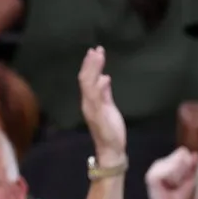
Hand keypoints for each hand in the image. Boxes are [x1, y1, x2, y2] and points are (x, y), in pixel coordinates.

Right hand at [78, 46, 125, 160]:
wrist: (111, 149)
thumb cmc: (111, 130)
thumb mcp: (109, 108)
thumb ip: (105, 93)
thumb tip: (105, 77)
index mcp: (90, 101)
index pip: (87, 79)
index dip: (90, 65)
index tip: (95, 51)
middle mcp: (87, 103)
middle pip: (85, 79)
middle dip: (90, 64)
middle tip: (95, 49)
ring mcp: (92, 109)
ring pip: (88, 85)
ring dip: (93, 70)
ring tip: (98, 56)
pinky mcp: (99, 116)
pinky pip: (96, 99)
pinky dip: (99, 87)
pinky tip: (105, 78)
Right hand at [145, 148, 197, 198]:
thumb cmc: (177, 197)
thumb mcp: (189, 179)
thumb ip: (192, 166)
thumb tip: (196, 153)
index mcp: (167, 162)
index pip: (183, 152)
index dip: (188, 164)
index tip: (185, 177)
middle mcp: (158, 162)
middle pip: (180, 155)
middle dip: (184, 169)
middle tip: (179, 183)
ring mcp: (154, 168)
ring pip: (176, 162)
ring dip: (179, 174)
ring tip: (174, 185)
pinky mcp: (152, 176)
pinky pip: (169, 170)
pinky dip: (173, 178)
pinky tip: (169, 186)